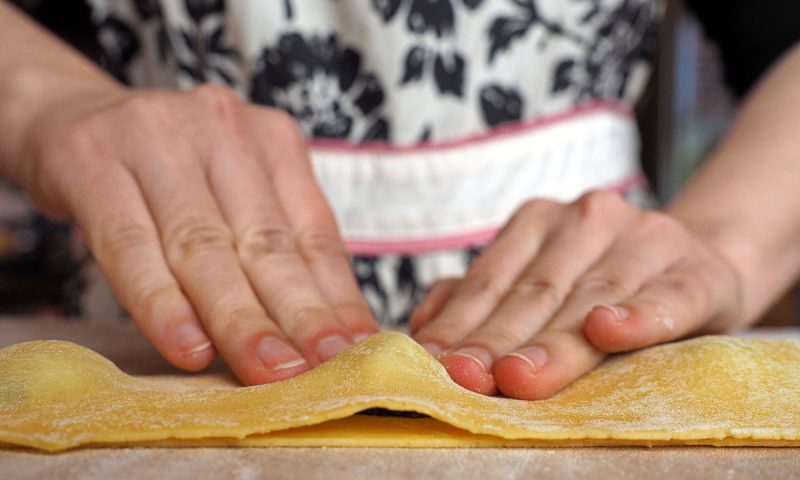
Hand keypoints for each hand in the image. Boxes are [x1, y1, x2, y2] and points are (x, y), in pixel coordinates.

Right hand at [17, 84, 377, 383]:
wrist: (67, 116)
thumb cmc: (165, 173)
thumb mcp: (232, 194)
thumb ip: (274, 248)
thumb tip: (329, 327)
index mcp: (271, 140)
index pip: (314, 232)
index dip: (336, 298)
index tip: (355, 352)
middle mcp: (223, 129)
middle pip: (266, 243)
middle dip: (299, 316)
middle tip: (324, 371)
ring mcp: (157, 137)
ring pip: (204, 247)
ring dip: (239, 320)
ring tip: (268, 370)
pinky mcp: (92, 159)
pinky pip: (131, 245)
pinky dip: (162, 303)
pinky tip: (189, 346)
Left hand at [410, 191, 741, 398]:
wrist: (694, 263)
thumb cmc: (599, 280)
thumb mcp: (537, 276)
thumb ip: (482, 295)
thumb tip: (423, 326)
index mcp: (539, 221)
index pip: (491, 279)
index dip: (461, 323)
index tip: (434, 364)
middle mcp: (588, 219)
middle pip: (536, 291)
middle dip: (497, 340)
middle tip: (468, 379)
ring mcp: (646, 241)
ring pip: (592, 298)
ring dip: (553, 342)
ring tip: (519, 376)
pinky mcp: (696, 272)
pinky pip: (667, 297)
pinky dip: (638, 317)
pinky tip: (608, 332)